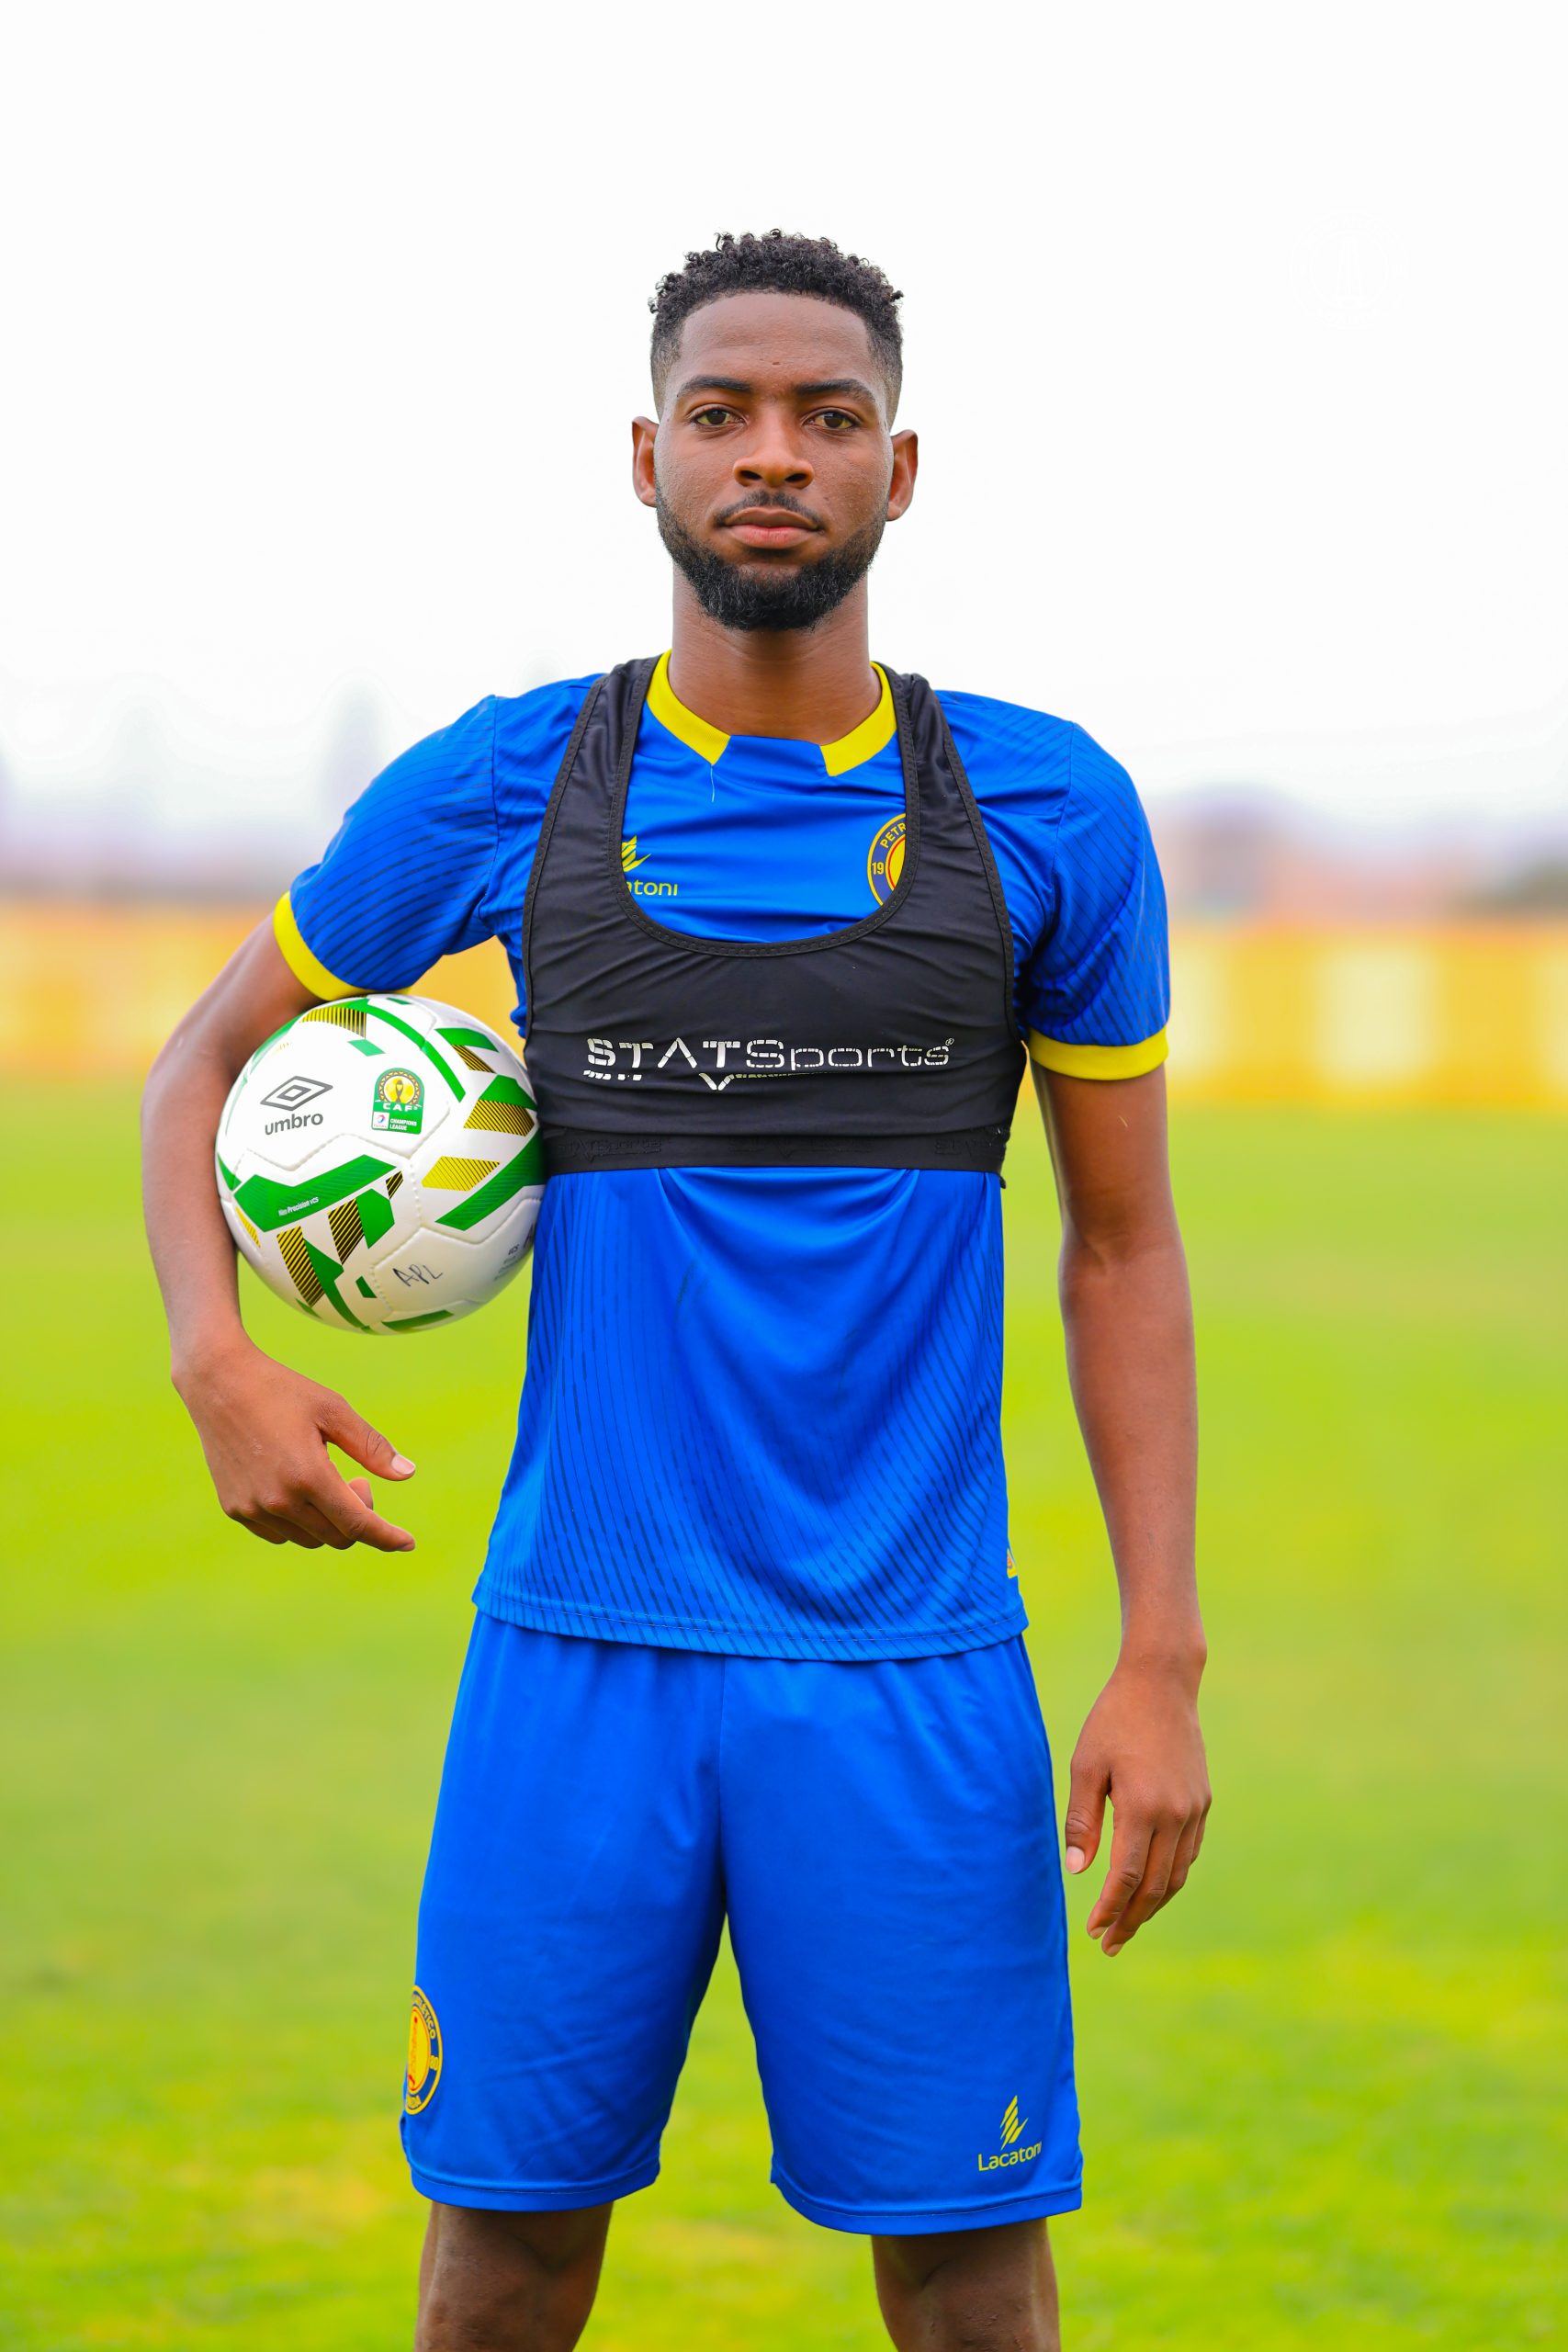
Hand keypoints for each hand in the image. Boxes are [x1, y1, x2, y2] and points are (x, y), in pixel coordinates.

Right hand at [174, 1335, 416, 1551]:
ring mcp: (252, 1508)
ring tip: (324, 1478)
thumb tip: (408, 1474)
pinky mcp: (234, 1509)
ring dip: (327, 1520)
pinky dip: (298, 1522)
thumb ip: (371, 1447)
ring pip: (309, 1538)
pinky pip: (279, 1534)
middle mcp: (278, 1500)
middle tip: (355, 1480)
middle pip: (336, 1536)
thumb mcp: (333, 1410)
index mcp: (308, 1475)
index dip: (387, 1537)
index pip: (358, 1524)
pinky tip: (297, 1489)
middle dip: (357, 1515)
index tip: (408, 1543)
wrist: (218, 1384)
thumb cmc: (282, 1391)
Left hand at [1064, 1656, 1209, 1956]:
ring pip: (1176, 1875)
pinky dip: (1169, 1878)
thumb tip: (1077, 1870)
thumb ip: (1082, 1820)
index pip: (1126, 1877)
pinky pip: (1187, 1854)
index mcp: (1143, 1808)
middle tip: (1109, 1945)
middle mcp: (1175, 1815)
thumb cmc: (1114, 1721)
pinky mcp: (1202, 1802)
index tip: (1092, 1931)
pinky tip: (1151, 1887)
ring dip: (1152, 1905)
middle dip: (1131, 1920)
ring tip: (1129, 1925)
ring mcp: (1194, 1811)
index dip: (1109, 1909)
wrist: (1162, 1684)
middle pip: (1154, 1887)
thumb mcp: (1085, 1766)